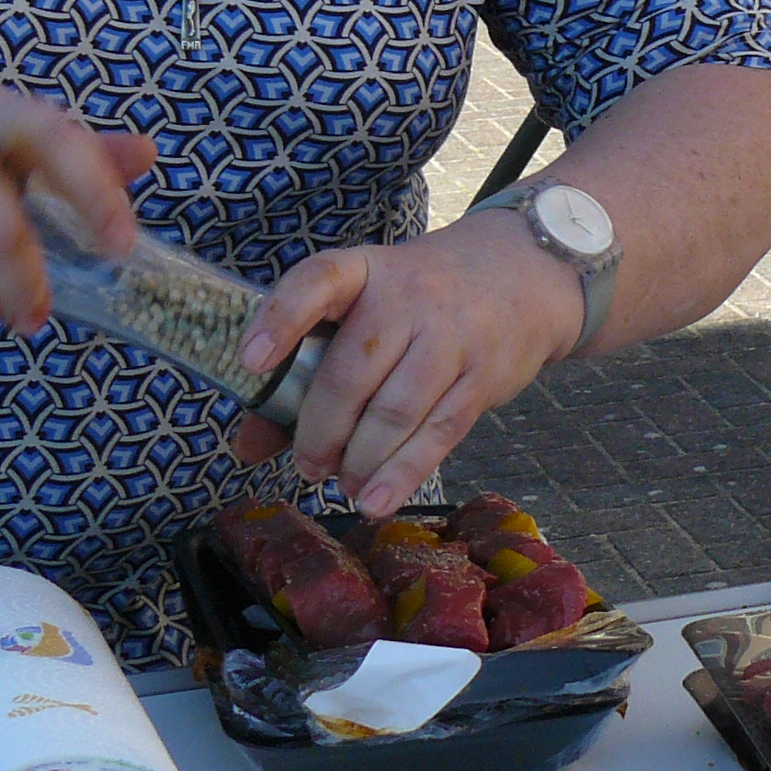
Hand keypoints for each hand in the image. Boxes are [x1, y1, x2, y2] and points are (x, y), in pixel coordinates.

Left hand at [227, 213, 583, 514]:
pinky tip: (376, 500)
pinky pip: (438, 433)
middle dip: (320, 431)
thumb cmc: (421, 300)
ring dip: (360, 460)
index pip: (316, 281)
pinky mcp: (483, 376)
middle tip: (308, 465)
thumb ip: (303, 371)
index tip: (250, 361)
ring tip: (342, 482)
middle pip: (350, 373)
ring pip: (393, 412)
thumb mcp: (365, 310)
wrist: (523, 274)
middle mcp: (408, 298)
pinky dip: (402, 474)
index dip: (280, 319)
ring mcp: (451, 336)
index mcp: (365, 270)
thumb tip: (247, 446)